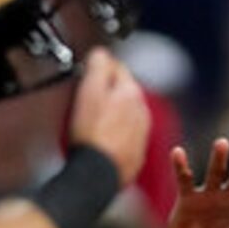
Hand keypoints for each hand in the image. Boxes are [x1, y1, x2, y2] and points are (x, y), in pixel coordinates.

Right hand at [67, 47, 152, 184]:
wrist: (98, 173)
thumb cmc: (91, 134)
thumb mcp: (89, 91)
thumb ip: (98, 66)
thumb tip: (102, 54)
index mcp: (131, 93)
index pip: (116, 67)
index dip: (98, 66)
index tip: (86, 72)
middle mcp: (142, 112)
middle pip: (123, 91)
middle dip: (106, 90)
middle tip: (86, 98)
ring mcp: (142, 133)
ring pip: (126, 113)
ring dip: (112, 112)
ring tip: (92, 120)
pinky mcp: (137, 153)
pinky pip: (125, 135)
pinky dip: (115, 133)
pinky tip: (101, 138)